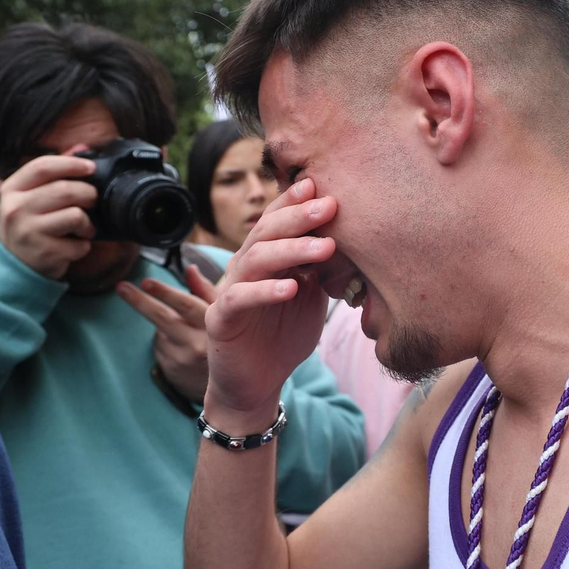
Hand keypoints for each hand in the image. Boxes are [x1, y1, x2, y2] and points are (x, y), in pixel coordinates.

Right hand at [0, 155, 98, 278]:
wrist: (12, 267)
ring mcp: (28, 232)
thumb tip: (81, 147)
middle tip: (92, 201)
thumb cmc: (29, 226)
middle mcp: (15, 209)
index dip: (71, 164)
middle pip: (65, 190)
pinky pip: (78, 244)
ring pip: (75, 216)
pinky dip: (83, 246)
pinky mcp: (43, 253)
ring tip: (83, 228)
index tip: (90, 168)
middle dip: (88, 194)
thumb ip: (53, 175)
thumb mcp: (30, 198)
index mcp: (12, 189)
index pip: (43, 166)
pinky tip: (73, 246)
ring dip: (88, 223)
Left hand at [117, 265, 219, 403]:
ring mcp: (184, 359)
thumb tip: (190, 269)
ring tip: (184, 330)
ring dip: (164, 323)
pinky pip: (159, 345)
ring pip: (160, 331)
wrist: (230, 383)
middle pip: (163, 318)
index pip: (186, 306)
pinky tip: (180, 345)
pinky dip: (164, 339)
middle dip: (139, 301)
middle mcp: (199, 344)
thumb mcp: (226, 314)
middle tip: (121, 287)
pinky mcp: (172, 369)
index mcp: (215, 327)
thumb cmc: (228, 339)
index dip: (164, 293)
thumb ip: (206, 291)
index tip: (145, 282)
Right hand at [204, 178, 337, 426]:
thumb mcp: (311, 297)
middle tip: (330, 206)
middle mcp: (244, 267)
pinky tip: (291, 287)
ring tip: (324, 248)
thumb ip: (320, 268)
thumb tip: (349, 237)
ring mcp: (229, 291)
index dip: (294, 201)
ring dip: (291, 250)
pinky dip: (265, 291)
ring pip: (255, 259)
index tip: (321, 185)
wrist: (258, 383)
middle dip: (298, 216)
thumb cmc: (284, 335)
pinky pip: (239, 299)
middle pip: (266, 231)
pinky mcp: (219, 319)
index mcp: (265, 258)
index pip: (276, 220)